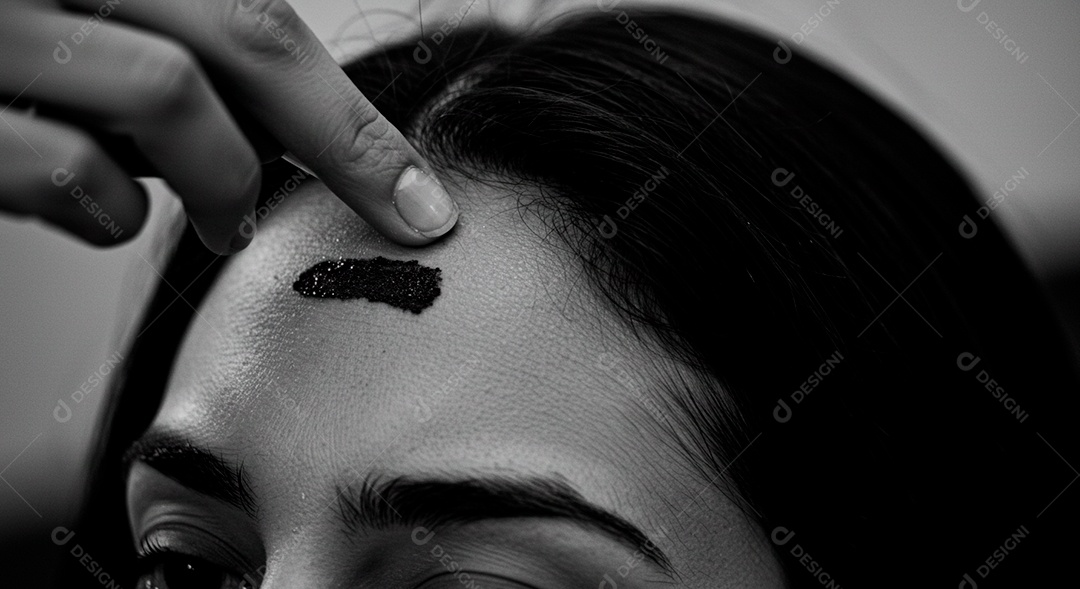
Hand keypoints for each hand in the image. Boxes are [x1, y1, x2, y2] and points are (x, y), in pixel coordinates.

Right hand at [0, 0, 457, 253]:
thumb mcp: (94, 28)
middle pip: (241, 31)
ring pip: (166, 92)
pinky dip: (111, 211)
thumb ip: (178, 50)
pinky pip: (66, 166)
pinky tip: (107, 213)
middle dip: (345, 145)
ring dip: (220, 180)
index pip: (255, 13)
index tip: (419, 197)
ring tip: (220, 217)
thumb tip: (289, 134)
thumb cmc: (11, 53)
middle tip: (399, 216)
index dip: (349, 109)